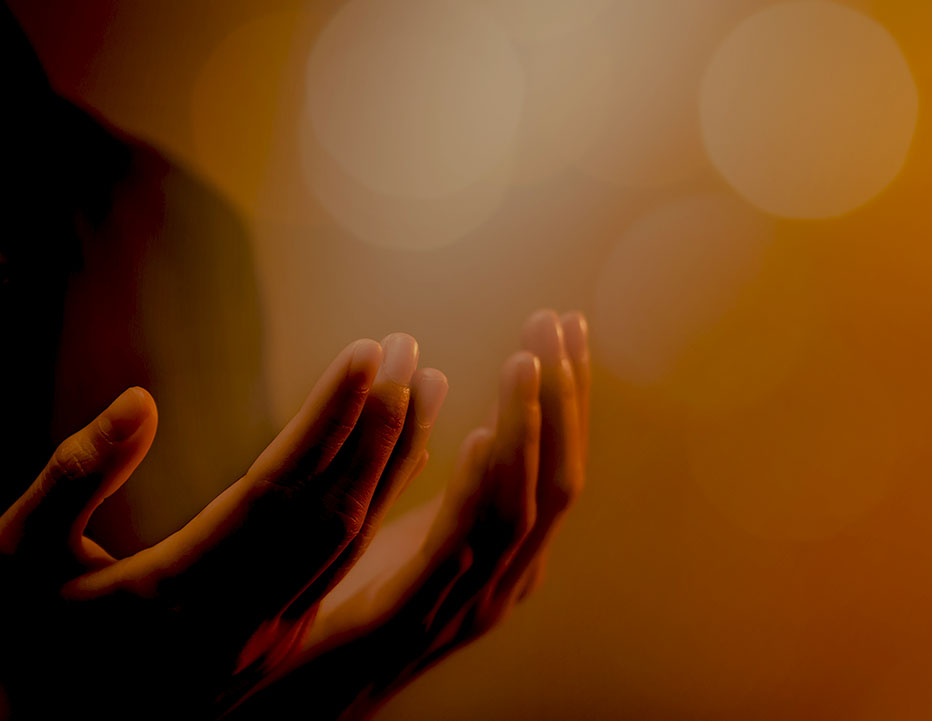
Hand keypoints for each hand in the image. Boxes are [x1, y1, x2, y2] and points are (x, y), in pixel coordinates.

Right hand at [0, 333, 448, 719]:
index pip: (278, 487)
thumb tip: (140, 403)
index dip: (328, 417)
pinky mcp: (282, 638)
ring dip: (395, 458)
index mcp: (179, 591)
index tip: (368, 353)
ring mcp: (270, 633)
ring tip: (428, 386)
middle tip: (409, 348)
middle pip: (333, 506)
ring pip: (353, 535)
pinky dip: (382, 503)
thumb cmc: (30, 648)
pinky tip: (405, 457)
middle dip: (379, 422)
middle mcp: (243, 616)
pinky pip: (348, 561)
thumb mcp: (15, 562)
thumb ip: (71, 480)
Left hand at [233, 310, 589, 718]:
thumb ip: (457, 491)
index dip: (566, 398)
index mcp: (505, 559)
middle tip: (558, 323)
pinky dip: (479, 490)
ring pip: (522, 508)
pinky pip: (459, 547)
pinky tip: (483, 435)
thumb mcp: (418, 536)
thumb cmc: (360, 613)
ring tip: (528, 359)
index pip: (557, 466)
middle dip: (563, 399)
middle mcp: (503, 583)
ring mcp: (466, 606)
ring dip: (530, 429)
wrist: (300, 701)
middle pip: (558, 481)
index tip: (565, 328)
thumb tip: (487, 423)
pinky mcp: (410, 617)